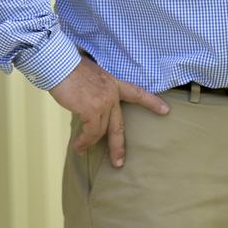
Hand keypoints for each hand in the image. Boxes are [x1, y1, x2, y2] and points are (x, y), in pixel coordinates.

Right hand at [49, 56, 168, 165]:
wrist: (61, 65)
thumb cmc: (70, 69)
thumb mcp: (91, 77)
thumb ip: (97, 90)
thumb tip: (91, 106)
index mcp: (113, 83)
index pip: (136, 92)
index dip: (151, 102)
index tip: (165, 110)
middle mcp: (112, 93)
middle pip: (119, 124)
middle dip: (119, 145)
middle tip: (119, 162)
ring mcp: (103, 102)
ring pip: (101, 131)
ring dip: (89, 143)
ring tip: (81, 149)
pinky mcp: (92, 110)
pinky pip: (90, 133)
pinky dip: (83, 142)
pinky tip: (78, 146)